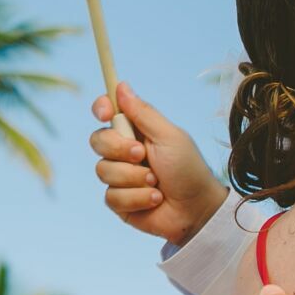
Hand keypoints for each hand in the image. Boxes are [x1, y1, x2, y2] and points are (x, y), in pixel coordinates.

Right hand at [91, 81, 226, 243]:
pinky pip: (111, 196)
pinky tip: (155, 198)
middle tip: (142, 155)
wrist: (197, 209)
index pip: (107, 112)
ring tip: (156, 182)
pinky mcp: (119, 202)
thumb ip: (144, 113)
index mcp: (135, 131)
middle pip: (97, 140)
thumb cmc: (188, 168)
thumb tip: (121, 85)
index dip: (101, 108)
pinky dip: (137, 198)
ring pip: (103, 170)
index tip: (106, 113)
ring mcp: (119, 177)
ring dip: (133, 178)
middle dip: (119, 149)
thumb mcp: (169, 136)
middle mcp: (123, 152)